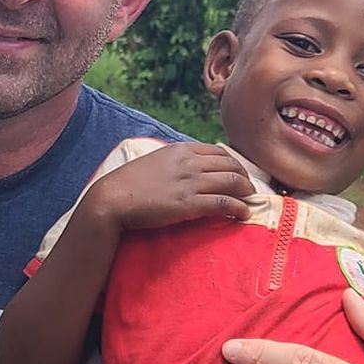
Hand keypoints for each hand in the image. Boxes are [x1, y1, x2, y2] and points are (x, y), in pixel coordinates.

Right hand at [83, 142, 252, 230]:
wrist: (113, 199)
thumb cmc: (129, 183)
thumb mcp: (155, 162)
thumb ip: (175, 162)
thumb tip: (189, 167)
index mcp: (181, 149)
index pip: (219, 152)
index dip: (234, 163)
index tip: (239, 174)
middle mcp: (190, 162)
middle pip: (230, 165)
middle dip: (245, 177)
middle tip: (249, 189)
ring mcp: (191, 182)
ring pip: (232, 182)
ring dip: (246, 192)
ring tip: (250, 201)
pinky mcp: (190, 204)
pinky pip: (224, 203)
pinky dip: (239, 207)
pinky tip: (243, 214)